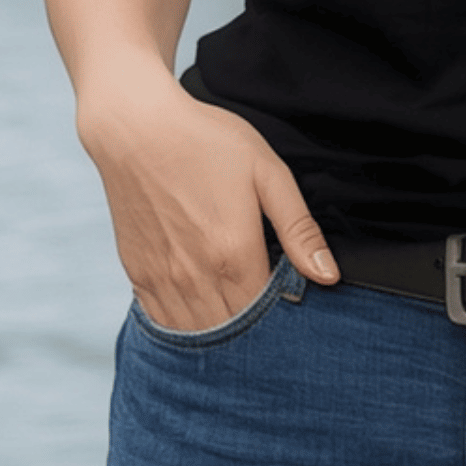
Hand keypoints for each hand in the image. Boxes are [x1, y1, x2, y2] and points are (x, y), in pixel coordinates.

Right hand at [78, 65, 339, 331]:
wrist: (136, 129)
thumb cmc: (206, 142)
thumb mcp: (267, 172)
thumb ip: (298, 228)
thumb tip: (328, 276)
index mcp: (234, 253)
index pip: (266, 316)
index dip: (282, 318)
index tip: (292, 310)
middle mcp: (196, 276)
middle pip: (233, 332)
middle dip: (253, 333)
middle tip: (268, 322)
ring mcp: (163, 279)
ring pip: (196, 335)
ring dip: (218, 336)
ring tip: (236, 324)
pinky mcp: (138, 274)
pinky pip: (163, 322)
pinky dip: (183, 328)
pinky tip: (199, 315)